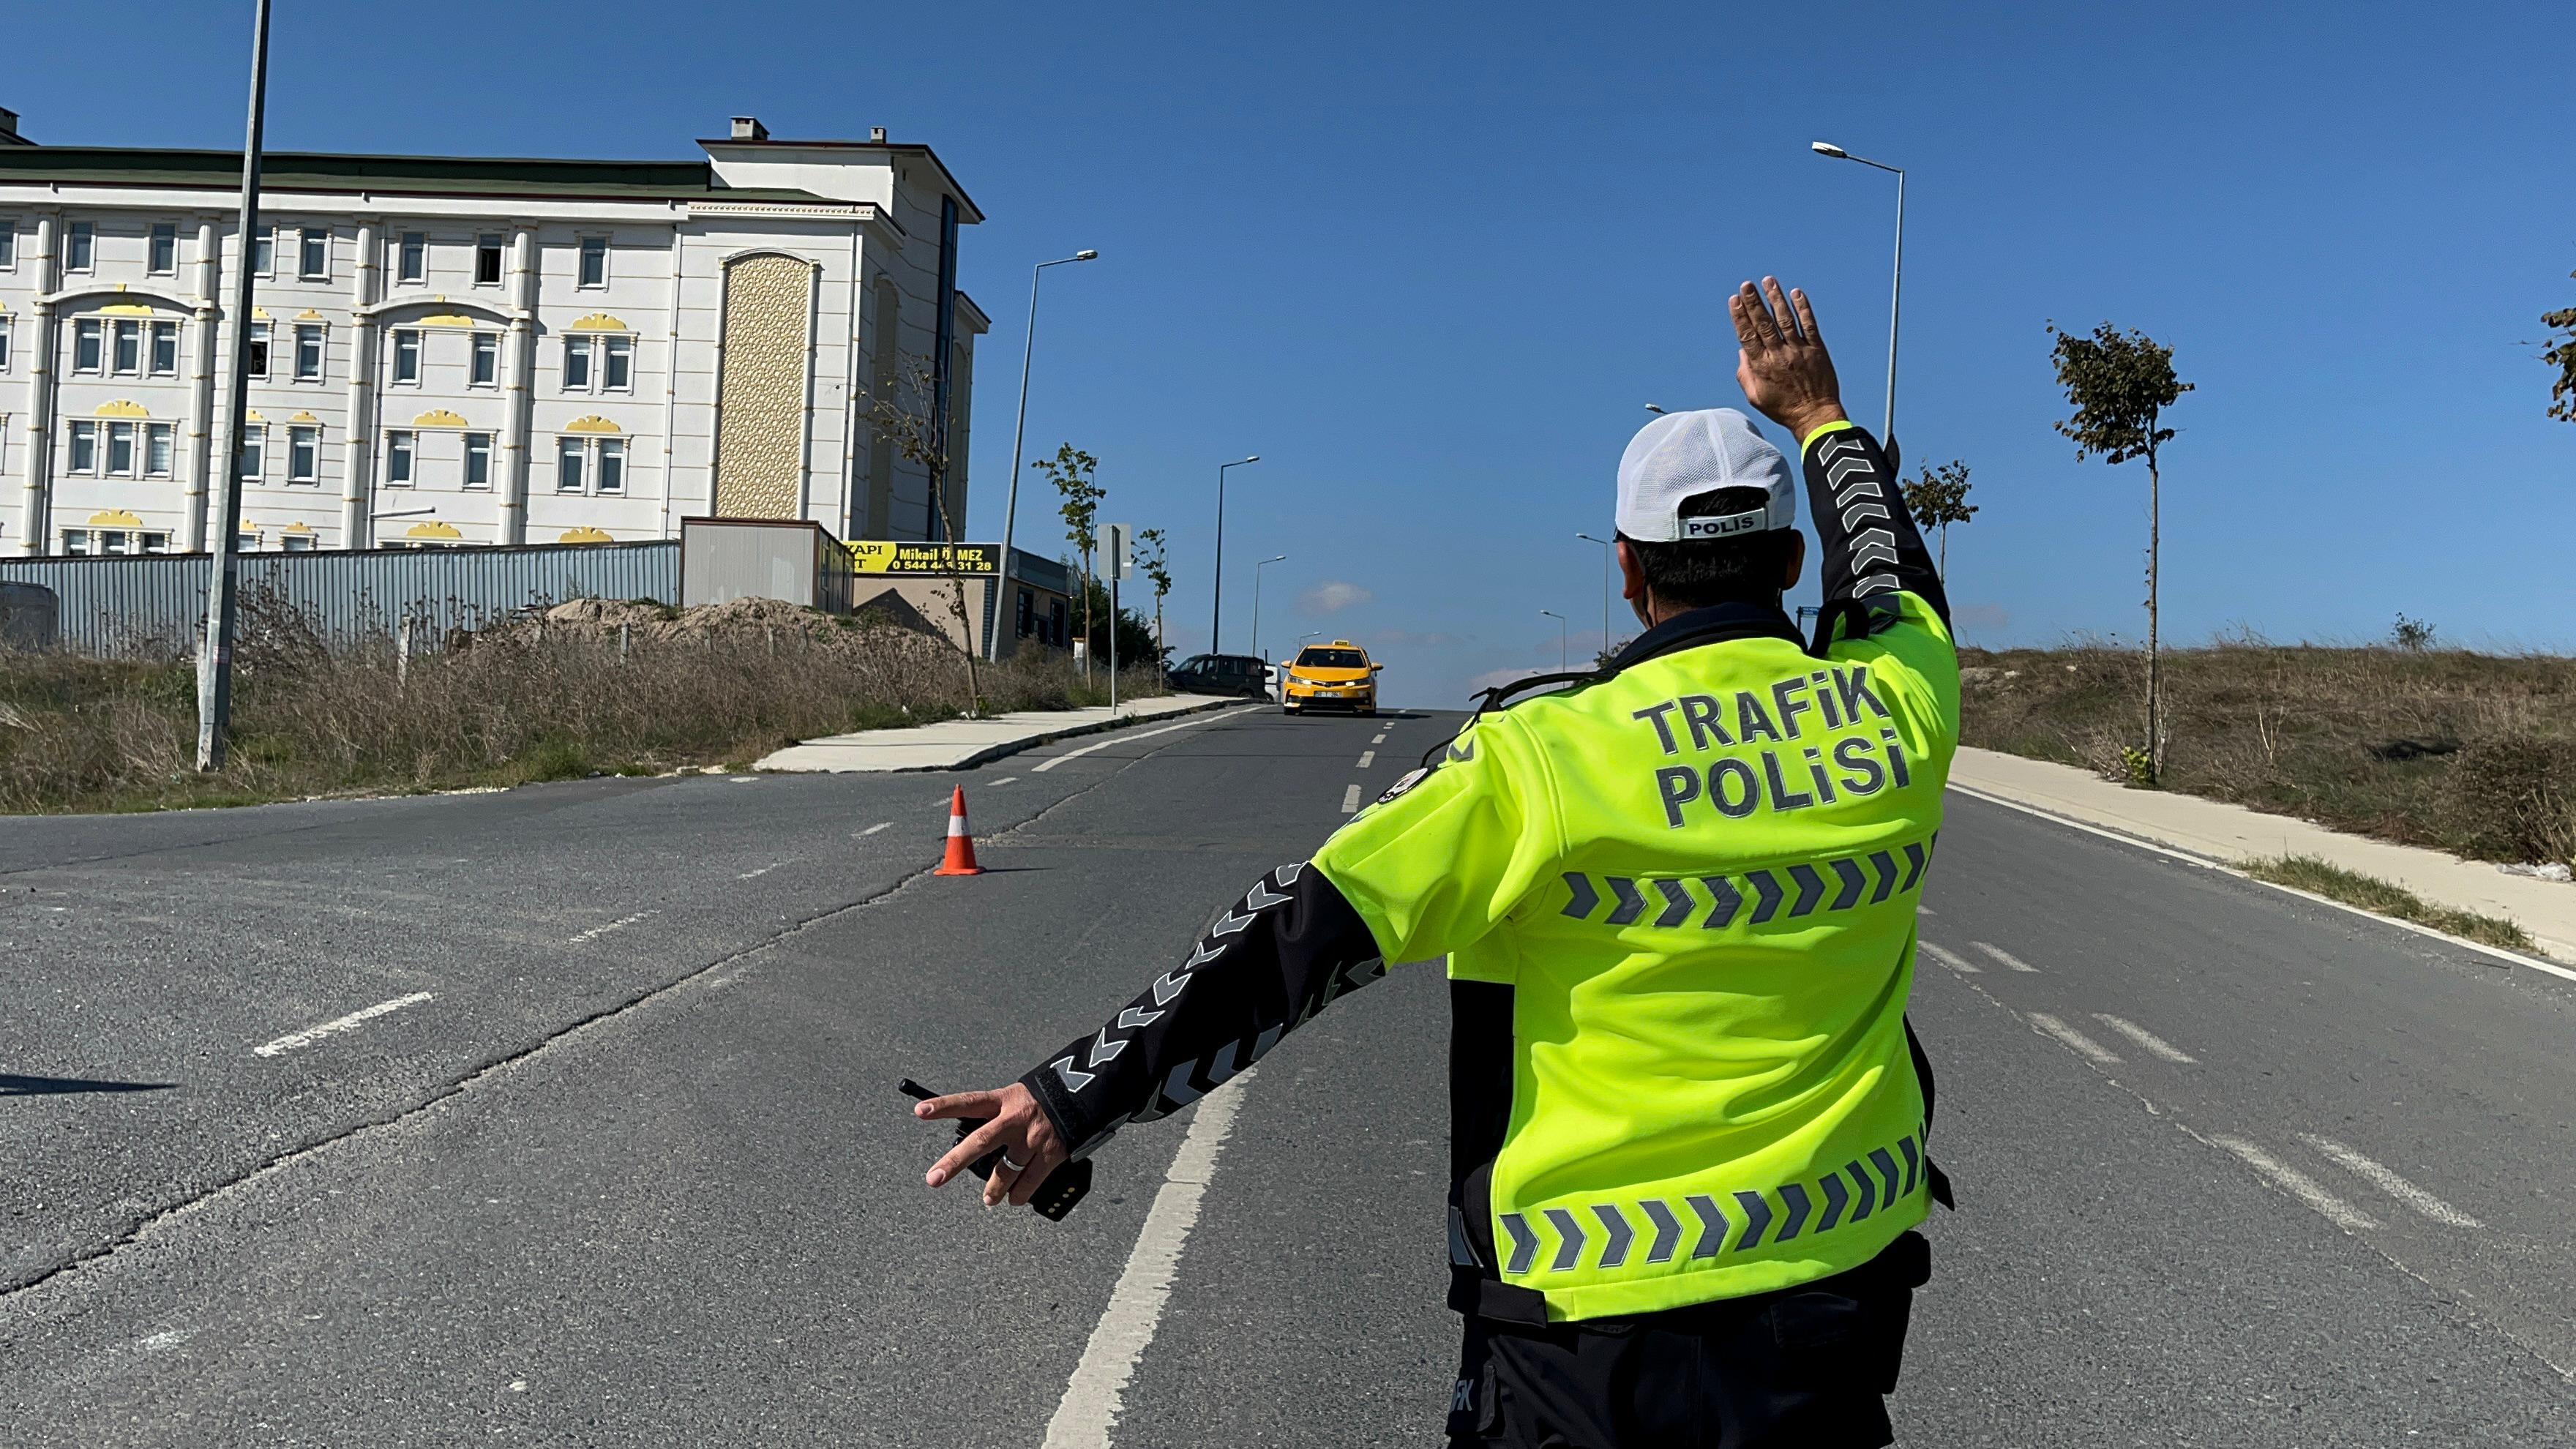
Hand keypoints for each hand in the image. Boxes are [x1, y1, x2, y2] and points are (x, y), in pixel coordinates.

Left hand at [918, 1082, 1069, 1209]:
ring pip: (1005, 1170)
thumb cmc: (1038, 1101)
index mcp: (1003, 1100)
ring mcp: (1033, 1137)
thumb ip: (994, 1118)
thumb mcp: (1013, 1098)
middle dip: (955, 1162)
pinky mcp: (1050, 1153)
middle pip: (981, 1141)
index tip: (919, 1110)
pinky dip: (1019, 1194)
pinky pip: (1030, 1181)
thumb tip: (972, 1150)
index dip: (944, 1106)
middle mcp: (1015, 1118)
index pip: (969, 1102)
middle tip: (934, 1178)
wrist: (1080, 1096)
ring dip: (994, 1190)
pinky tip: (1014, 1199)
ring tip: (988, 1200)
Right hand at [1729, 277, 1847, 441]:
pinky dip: (1802, 308)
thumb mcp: (1756, 397)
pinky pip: (1808, 324)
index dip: (1740, 316)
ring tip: (1768, 281)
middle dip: (1753, 302)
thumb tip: (1742, 351)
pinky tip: (1796, 293)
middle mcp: (1779, 356)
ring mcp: (1799, 351)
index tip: (1734, 300)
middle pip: (1764, 324)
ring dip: (1775, 298)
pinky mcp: (1816, 350)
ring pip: (1785, 319)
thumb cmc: (1783, 409)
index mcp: (1762, 367)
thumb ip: (1745, 374)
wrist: (1815, 416)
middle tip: (1747, 284)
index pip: (1747, 336)